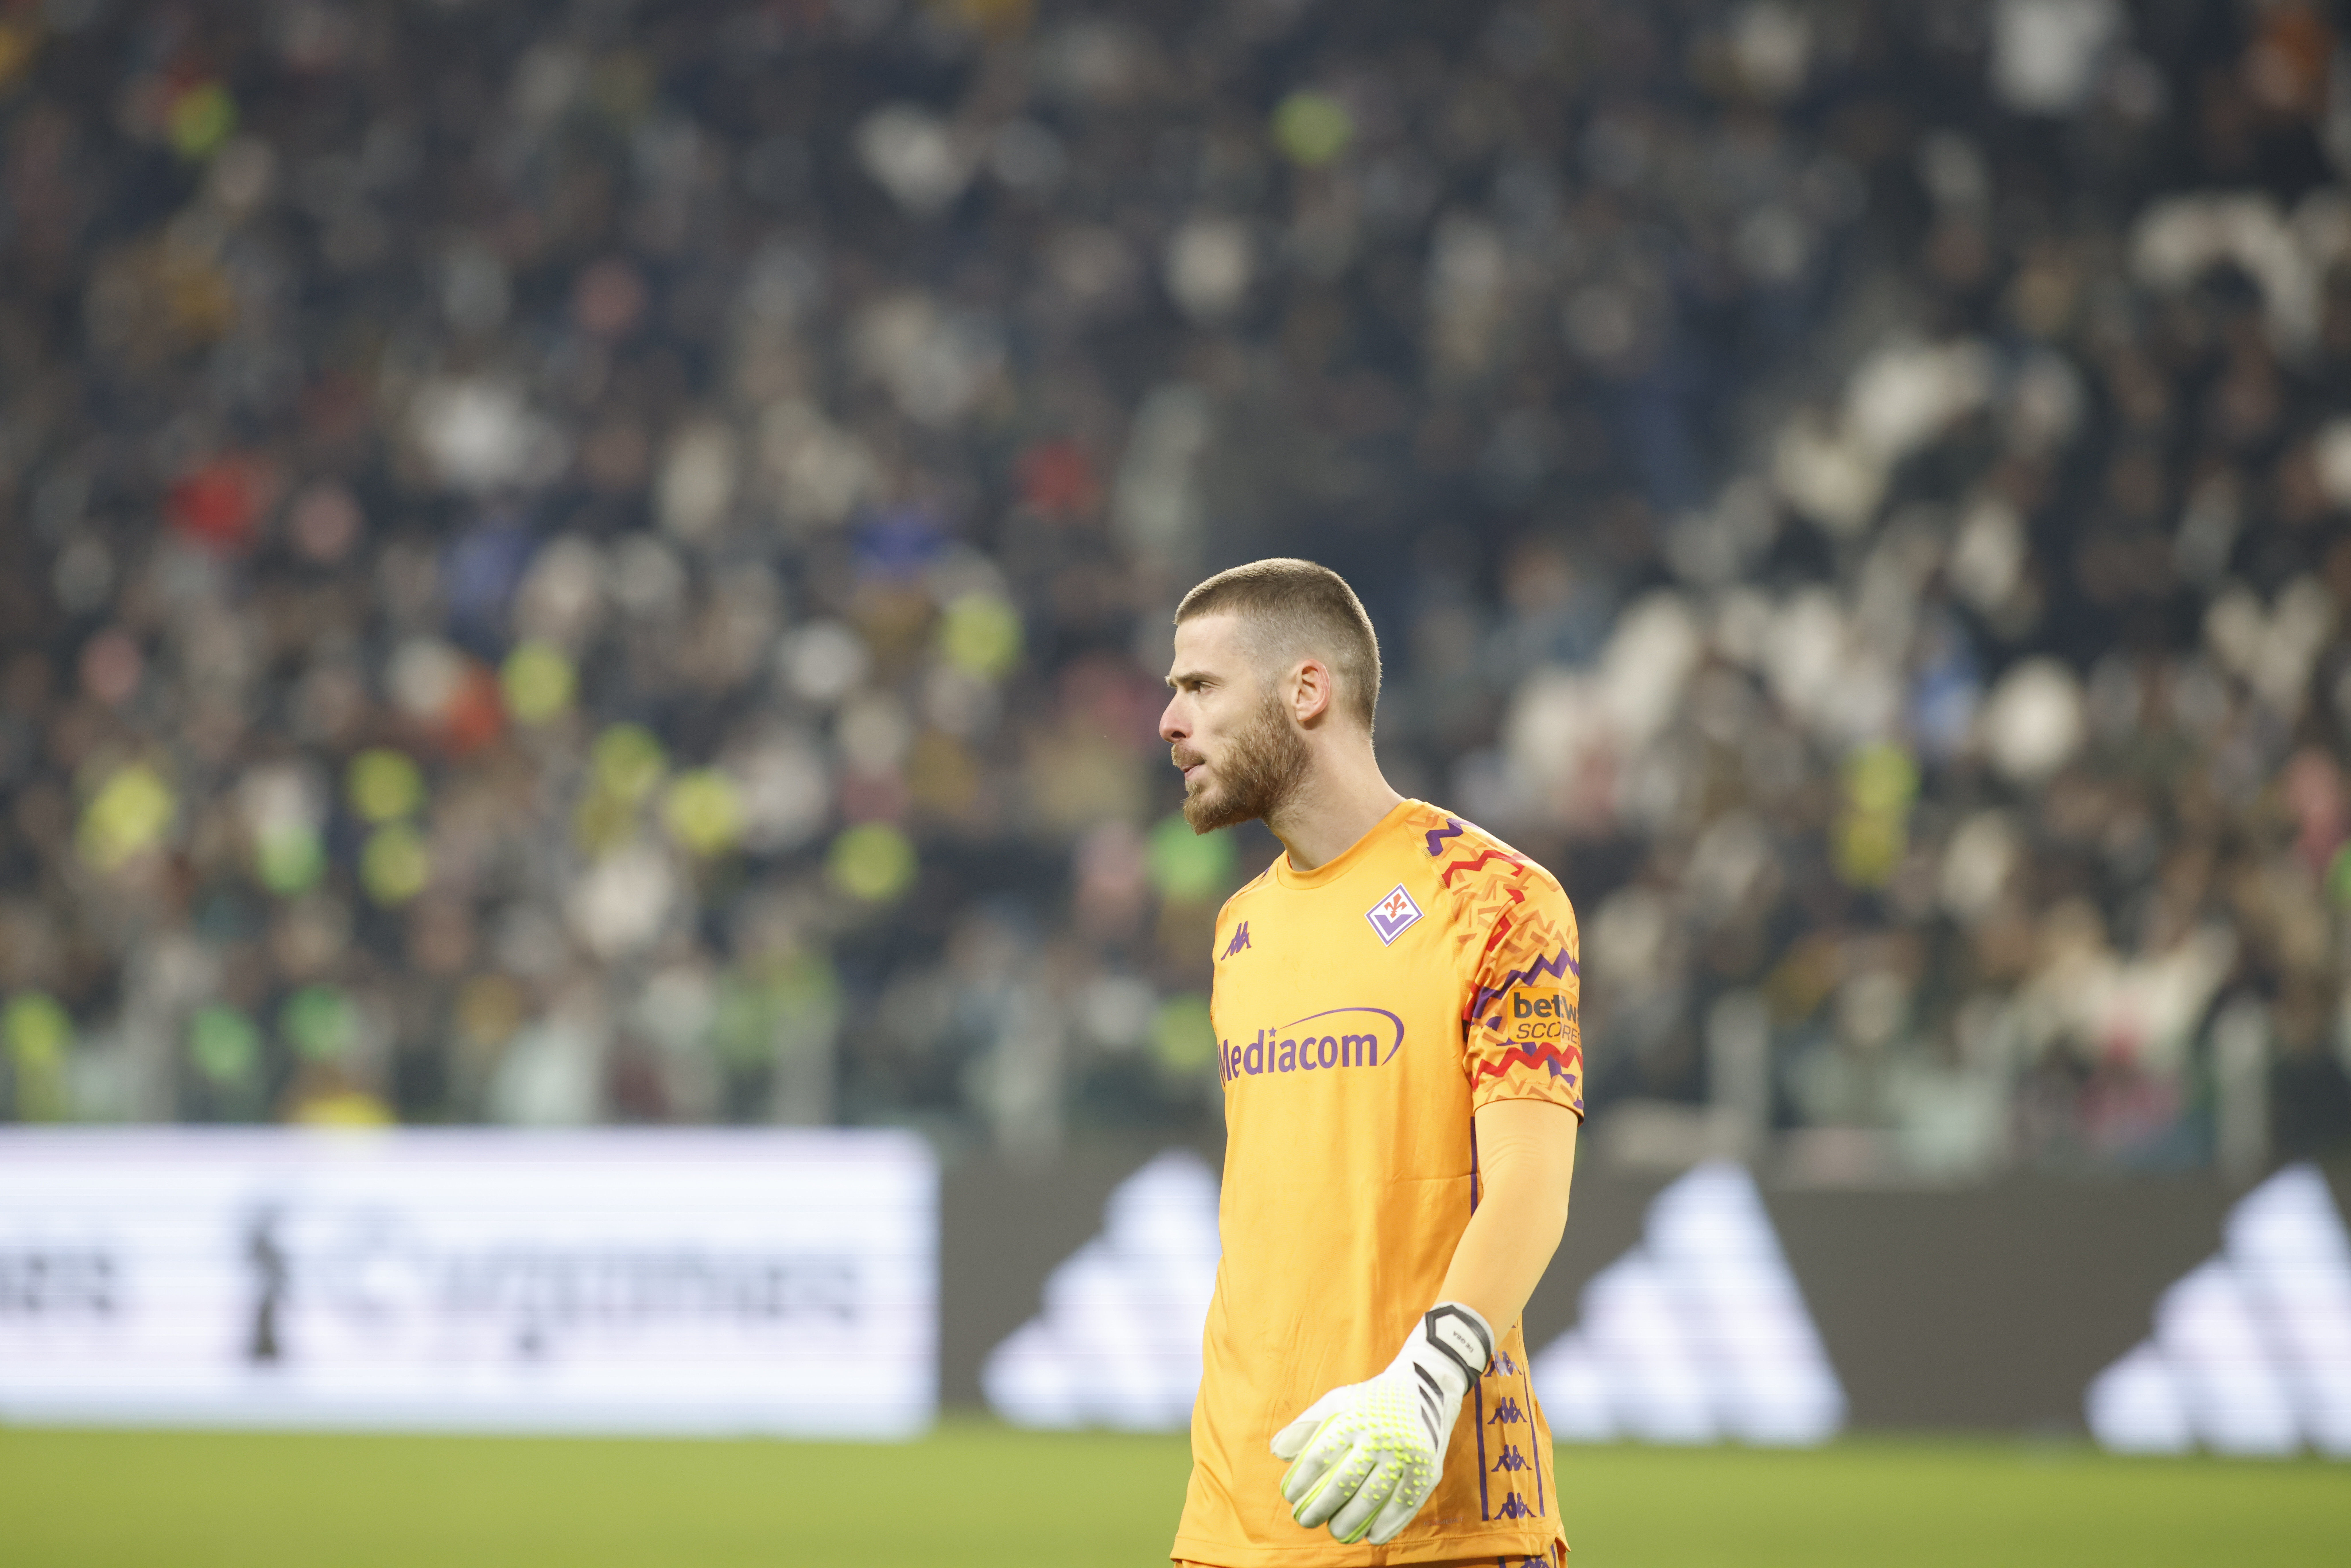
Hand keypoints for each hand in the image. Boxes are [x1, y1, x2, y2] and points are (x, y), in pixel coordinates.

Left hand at [1269, 1303, 1493, 1544]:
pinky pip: (1405, 1505)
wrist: (1425, 1387)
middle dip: (1321, 1508)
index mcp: (1353, 1418)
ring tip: (1335, 1532)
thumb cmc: (1370, 1400)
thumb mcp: (1337, 1401)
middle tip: (1305, 1521)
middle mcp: (1379, 1436)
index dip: (1300, 1481)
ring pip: (1373, 1498)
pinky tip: (1372, 1536)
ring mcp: (1405, 1453)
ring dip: (1351, 1522)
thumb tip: (1278, 1453)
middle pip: (1344, 1482)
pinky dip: (1388, 1525)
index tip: (1289, 1497)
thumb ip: (1306, 1425)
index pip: (1319, 1456)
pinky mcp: (1427, 1468)